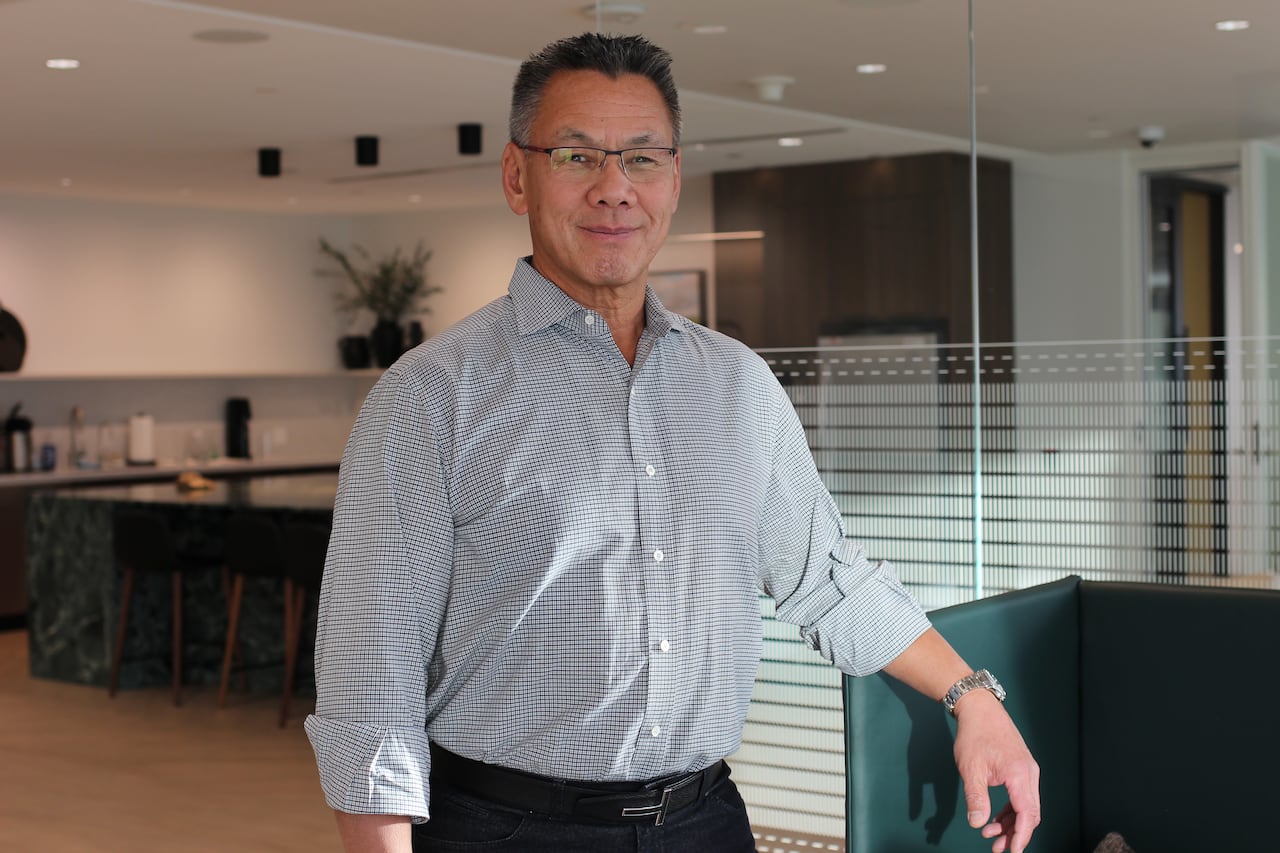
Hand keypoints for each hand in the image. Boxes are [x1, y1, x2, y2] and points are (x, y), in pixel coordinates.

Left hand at [952, 691, 1040, 852]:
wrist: (979, 708)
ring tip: (991, 835)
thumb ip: (976, 798)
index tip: (1013, 851)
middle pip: (1030, 813)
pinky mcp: (1021, 769)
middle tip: (997, 848)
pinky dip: (1011, 810)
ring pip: (1026, 806)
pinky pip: (1021, 796)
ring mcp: (1027, 771)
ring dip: (1011, 823)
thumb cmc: (975, 735)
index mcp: (1020, 774)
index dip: (1021, 836)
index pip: (1027, 814)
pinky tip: (995, 818)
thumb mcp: (970, 769)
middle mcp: (1029, 774)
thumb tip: (978, 823)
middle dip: (1015, 834)